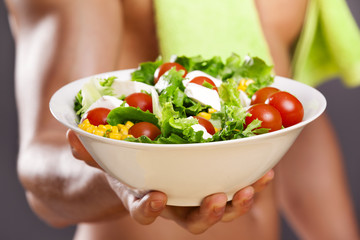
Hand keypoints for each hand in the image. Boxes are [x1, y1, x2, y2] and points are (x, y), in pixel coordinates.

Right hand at [67, 129, 273, 233]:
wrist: (144, 166)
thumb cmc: (124, 163)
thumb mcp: (105, 155)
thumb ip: (90, 149)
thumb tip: (73, 136)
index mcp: (144, 196)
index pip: (142, 209)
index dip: (149, 208)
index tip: (157, 197)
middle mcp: (174, 202)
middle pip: (192, 219)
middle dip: (207, 214)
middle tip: (217, 198)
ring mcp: (195, 194)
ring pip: (220, 208)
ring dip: (238, 200)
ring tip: (254, 185)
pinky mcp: (214, 182)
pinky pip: (236, 187)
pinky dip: (252, 181)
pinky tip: (266, 170)